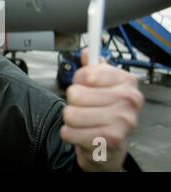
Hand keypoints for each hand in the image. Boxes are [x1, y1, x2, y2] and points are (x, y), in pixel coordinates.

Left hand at [60, 49, 143, 170]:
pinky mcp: (110, 141)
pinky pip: (69, 132)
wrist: (110, 146)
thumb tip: (87, 52)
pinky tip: (82, 134)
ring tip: (82, 122)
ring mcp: (122, 122)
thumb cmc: (103, 111)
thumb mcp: (100, 86)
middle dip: (72, 102)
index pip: (87, 74)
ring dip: (70, 119)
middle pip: (75, 94)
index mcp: (127, 81)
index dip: (78, 80)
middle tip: (84, 108)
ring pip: (70, 114)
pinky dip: (70, 134)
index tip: (85, 86)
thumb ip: (92, 68)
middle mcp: (129, 100)